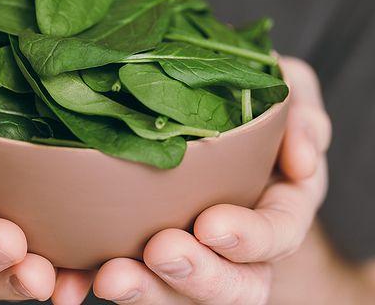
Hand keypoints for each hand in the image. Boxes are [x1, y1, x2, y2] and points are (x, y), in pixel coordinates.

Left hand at [91, 57, 331, 303]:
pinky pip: (129, 278)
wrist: (205, 108)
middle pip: (237, 286)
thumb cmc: (252, 98)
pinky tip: (70, 282)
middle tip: (161, 251)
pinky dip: (93, 283)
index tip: (212, 225)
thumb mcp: (288, 91)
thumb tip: (304, 158)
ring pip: (180, 294)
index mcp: (282, 207)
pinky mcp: (145, 254)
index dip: (251, 238)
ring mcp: (194, 255)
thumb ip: (303, 113)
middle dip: (200, 276)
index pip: (279, 234)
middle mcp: (243, 246)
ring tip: (110, 277)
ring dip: (148, 292)